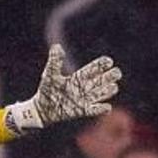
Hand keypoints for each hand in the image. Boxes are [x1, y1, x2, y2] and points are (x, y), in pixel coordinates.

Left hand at [7, 45, 121, 132]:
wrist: (41, 108)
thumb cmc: (46, 90)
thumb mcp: (50, 75)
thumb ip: (55, 62)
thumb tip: (57, 46)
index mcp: (78, 77)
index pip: (93, 69)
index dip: (101, 65)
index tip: (108, 61)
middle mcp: (83, 87)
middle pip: (101, 81)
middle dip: (110, 76)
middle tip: (116, 73)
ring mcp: (83, 99)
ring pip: (100, 94)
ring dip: (108, 91)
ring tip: (113, 87)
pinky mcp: (81, 110)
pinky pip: (94, 110)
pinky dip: (101, 109)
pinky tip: (107, 107)